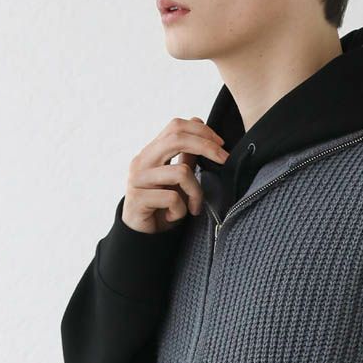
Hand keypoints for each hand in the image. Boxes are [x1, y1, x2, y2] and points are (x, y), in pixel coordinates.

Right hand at [123, 116, 228, 232]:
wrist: (142, 236)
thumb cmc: (162, 206)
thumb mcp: (178, 180)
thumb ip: (187, 158)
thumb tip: (204, 135)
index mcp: (152, 152)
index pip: (176, 126)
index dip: (202, 130)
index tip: (221, 145)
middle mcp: (142, 161)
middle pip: (177, 137)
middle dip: (207, 147)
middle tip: (224, 160)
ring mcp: (138, 179)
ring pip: (181, 172)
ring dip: (196, 192)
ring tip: (194, 207)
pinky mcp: (137, 199)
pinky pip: (172, 199)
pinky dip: (181, 211)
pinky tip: (175, 216)